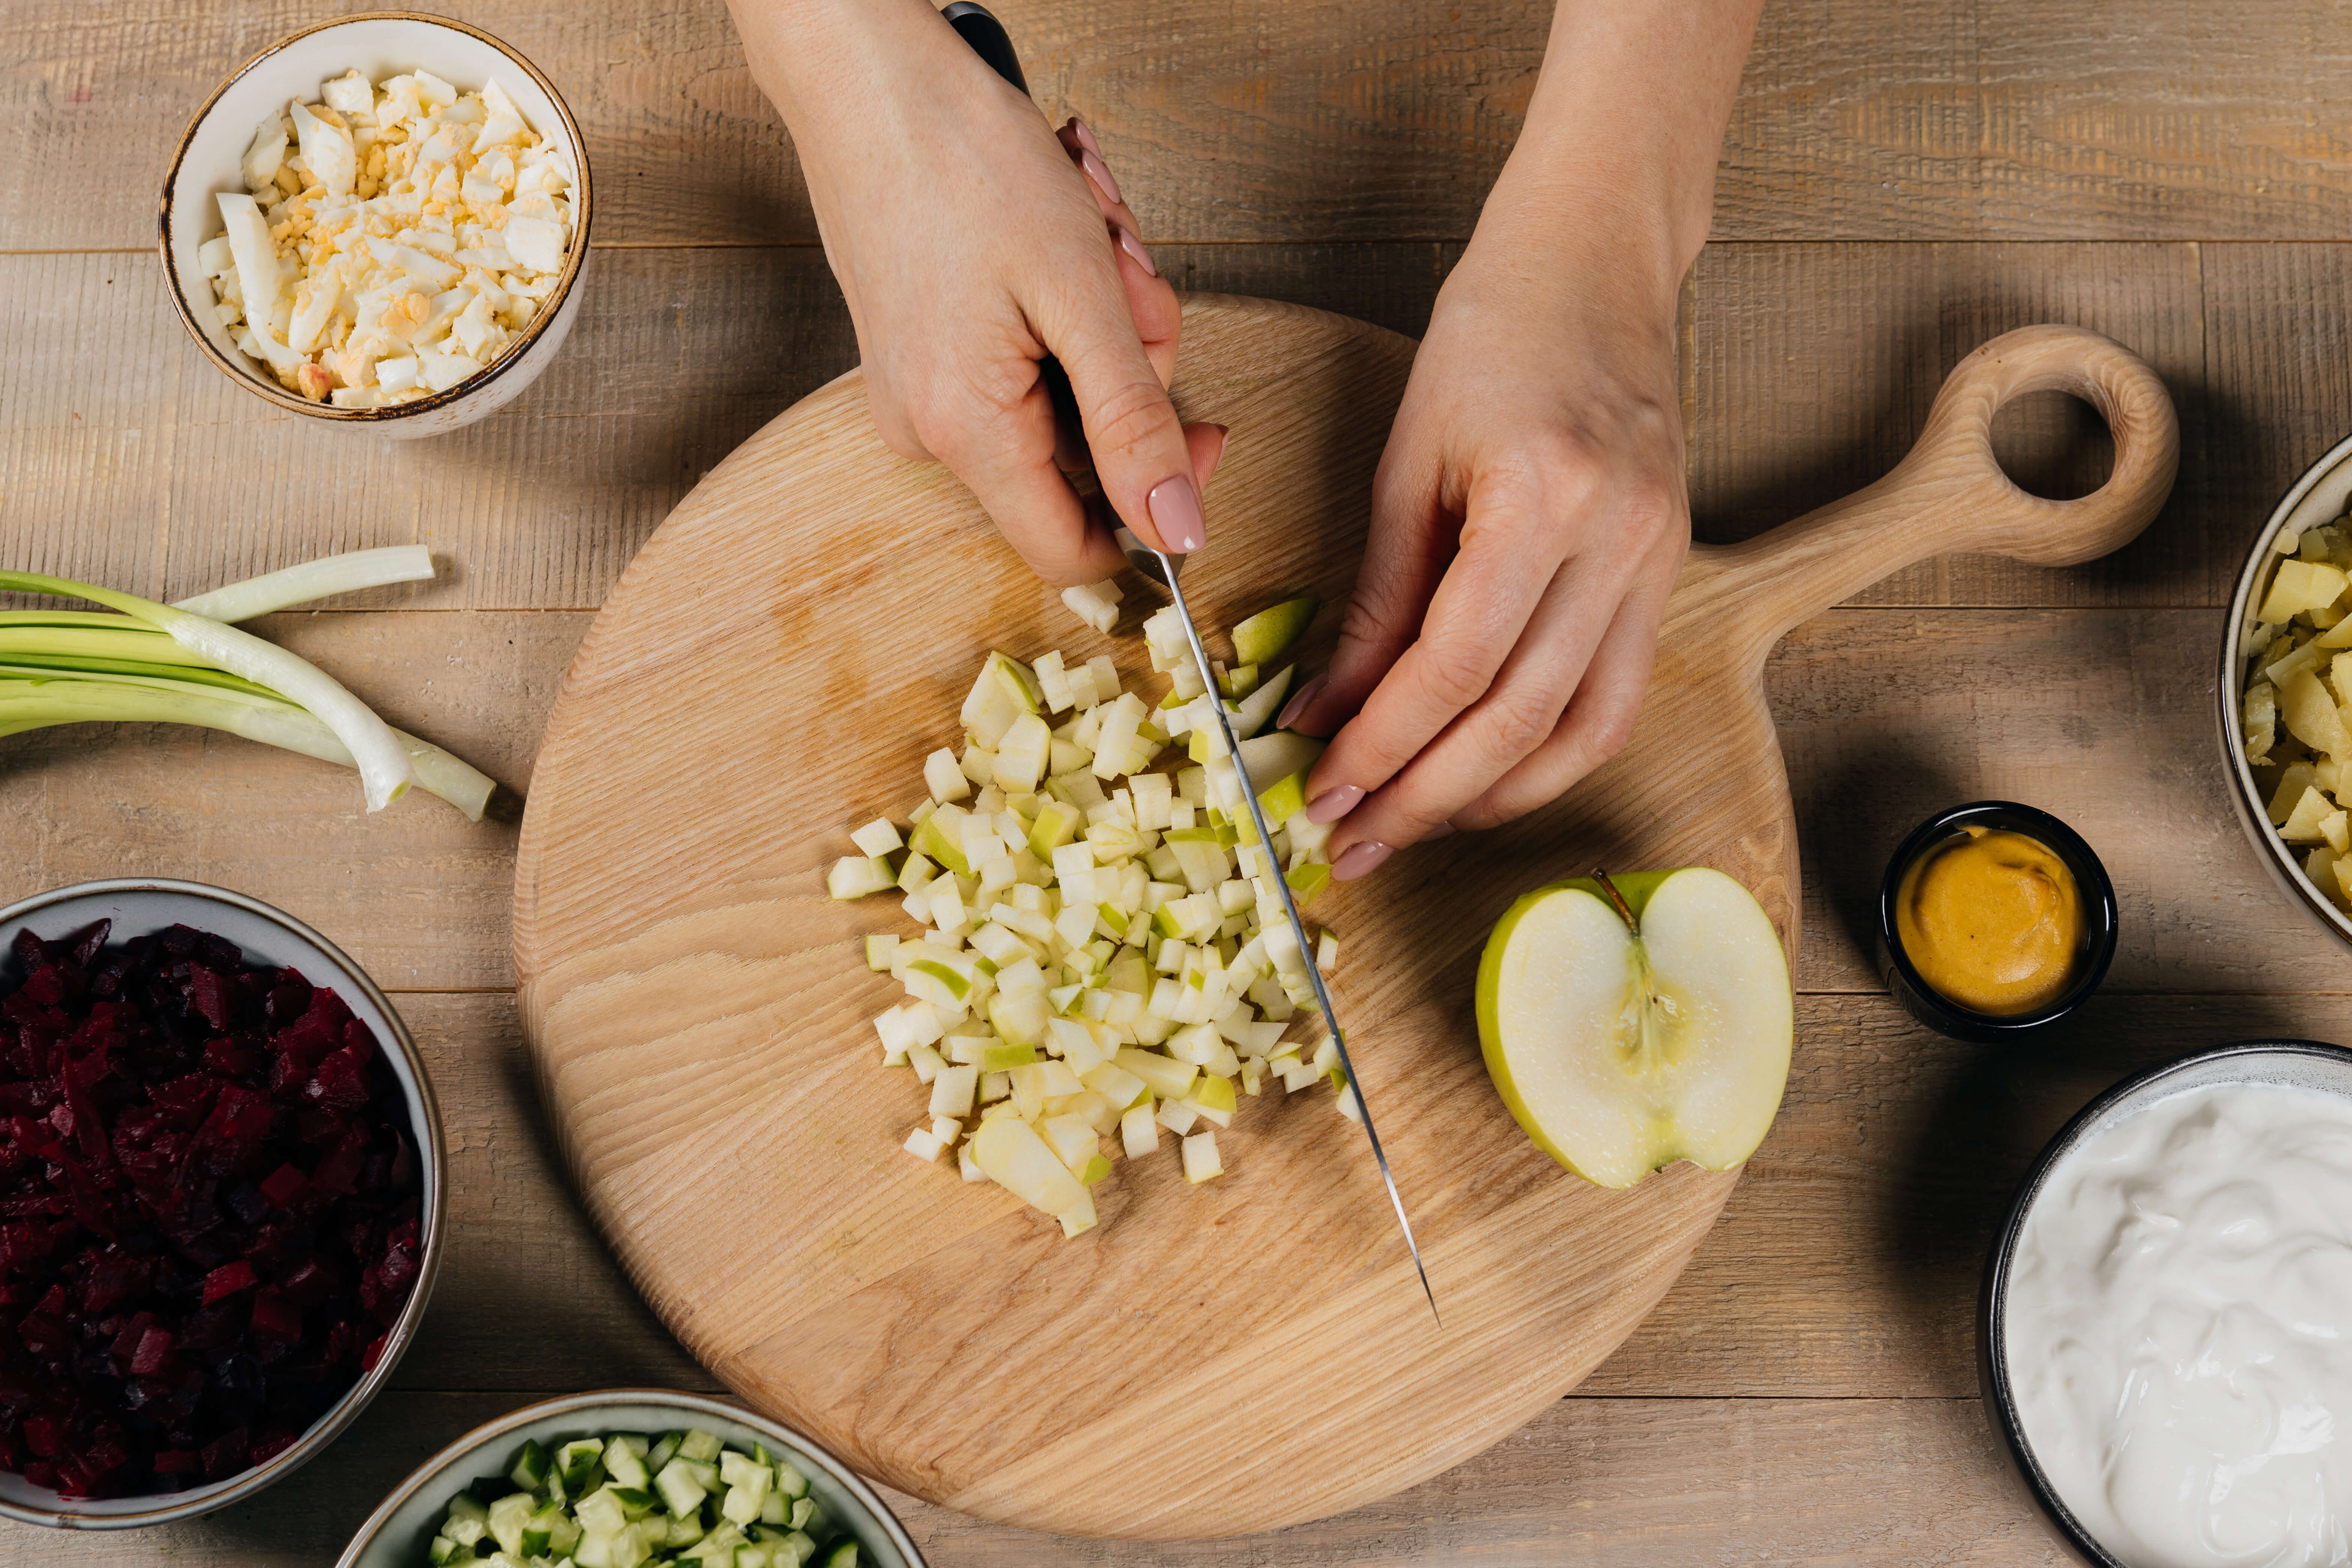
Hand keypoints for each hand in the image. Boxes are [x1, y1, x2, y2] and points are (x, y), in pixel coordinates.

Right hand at [730, 0, 1219, 578]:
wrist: (867, 78)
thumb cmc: (963, 160)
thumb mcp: (1082, 294)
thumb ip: (1133, 423)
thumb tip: (1176, 529)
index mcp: (965, 431)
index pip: (1073, 548)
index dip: (1153, 509)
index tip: (1199, 429)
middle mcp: (928, 429)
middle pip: (1080, 459)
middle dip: (1131, 369)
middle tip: (1126, 274)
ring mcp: (917, 392)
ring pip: (1059, 401)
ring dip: (1103, 325)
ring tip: (1089, 236)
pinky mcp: (919, 352)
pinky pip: (1022, 364)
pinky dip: (1060, 309)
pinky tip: (1055, 241)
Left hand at [1273, 0, 1759, 880]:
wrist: (1594, 261)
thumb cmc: (1490, 336)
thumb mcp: (1406, 460)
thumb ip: (1374, 597)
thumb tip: (1326, 711)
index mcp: (1543, 497)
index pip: (1453, 666)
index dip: (1383, 743)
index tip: (1323, 787)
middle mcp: (1616, 540)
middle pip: (1517, 717)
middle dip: (1425, 795)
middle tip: (1351, 840)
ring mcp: (1656, 559)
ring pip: (1580, 729)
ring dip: (1490, 796)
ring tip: (1412, 827)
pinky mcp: (1666, 571)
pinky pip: (1613, 697)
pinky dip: (1549, 756)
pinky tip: (1487, 780)